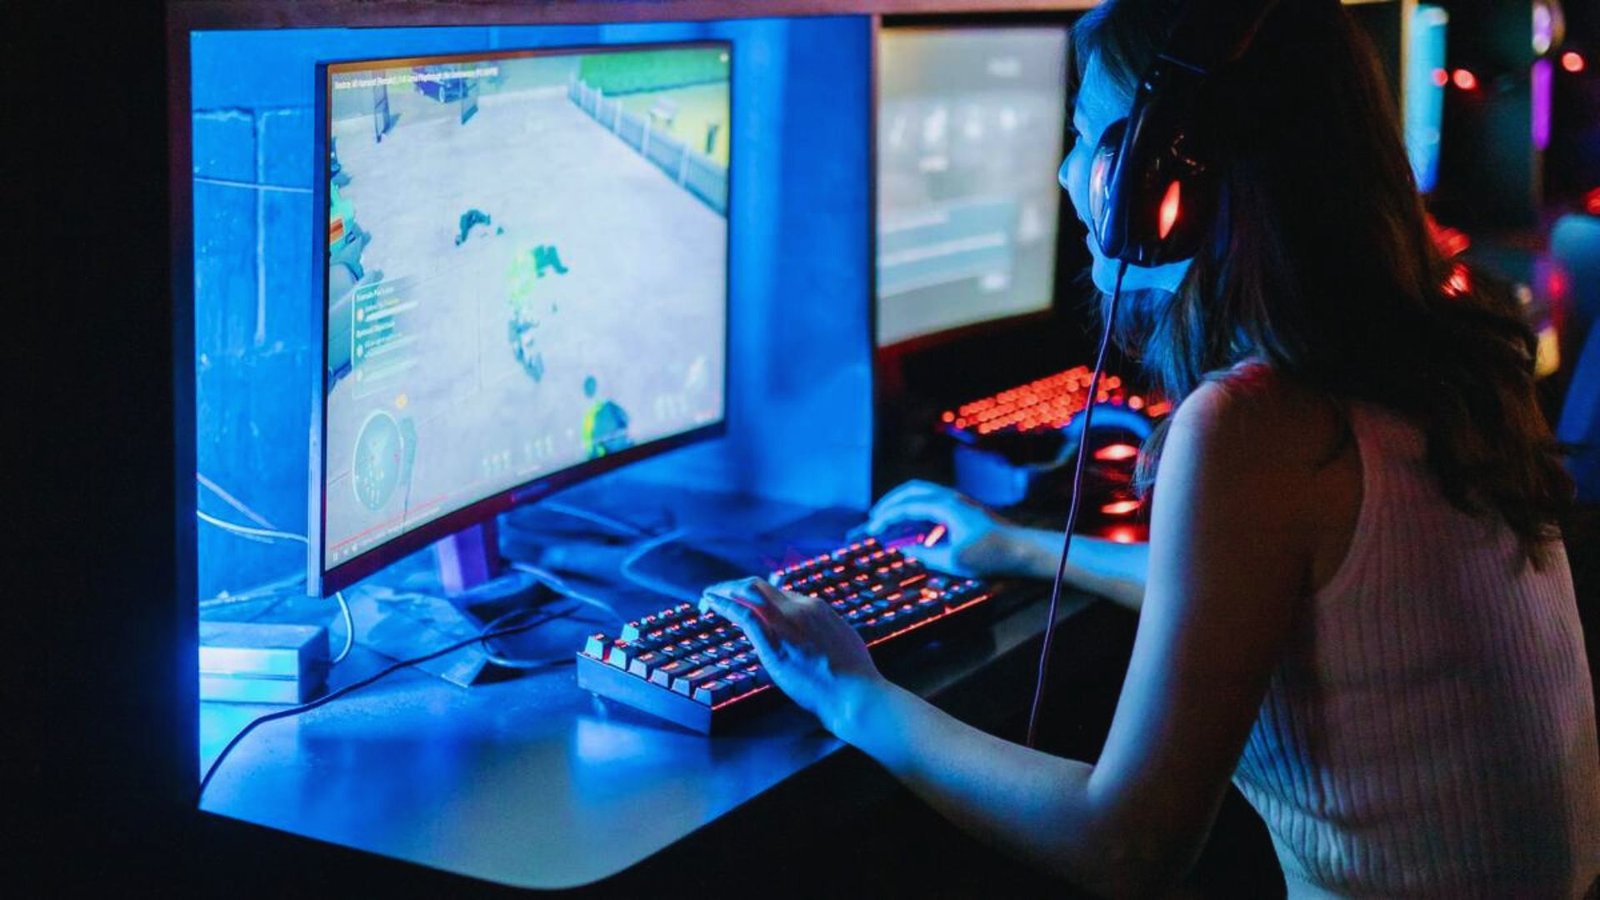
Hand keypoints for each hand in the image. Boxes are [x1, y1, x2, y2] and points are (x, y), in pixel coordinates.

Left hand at [699, 577, 885, 733]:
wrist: (854, 693)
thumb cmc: (852, 679)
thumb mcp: (842, 644)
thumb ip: (825, 634)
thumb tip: (815, 639)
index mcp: (818, 608)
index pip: (780, 593)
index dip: (758, 597)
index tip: (746, 604)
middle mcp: (801, 607)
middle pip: (760, 587)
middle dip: (735, 588)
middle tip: (718, 594)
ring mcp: (787, 622)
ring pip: (748, 592)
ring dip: (724, 592)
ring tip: (708, 596)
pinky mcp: (773, 641)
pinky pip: (742, 613)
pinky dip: (723, 604)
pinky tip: (710, 603)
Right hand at [862, 480, 1017, 577]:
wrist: (1023, 550)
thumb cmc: (992, 555)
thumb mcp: (954, 560)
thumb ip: (925, 554)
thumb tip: (905, 550)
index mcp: (946, 506)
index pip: (907, 506)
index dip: (886, 517)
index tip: (871, 530)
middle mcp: (951, 498)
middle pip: (912, 491)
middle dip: (890, 503)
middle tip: (875, 518)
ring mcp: (959, 503)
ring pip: (923, 495)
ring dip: (904, 505)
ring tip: (890, 521)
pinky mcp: (965, 511)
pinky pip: (934, 505)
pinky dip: (918, 512)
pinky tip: (914, 530)